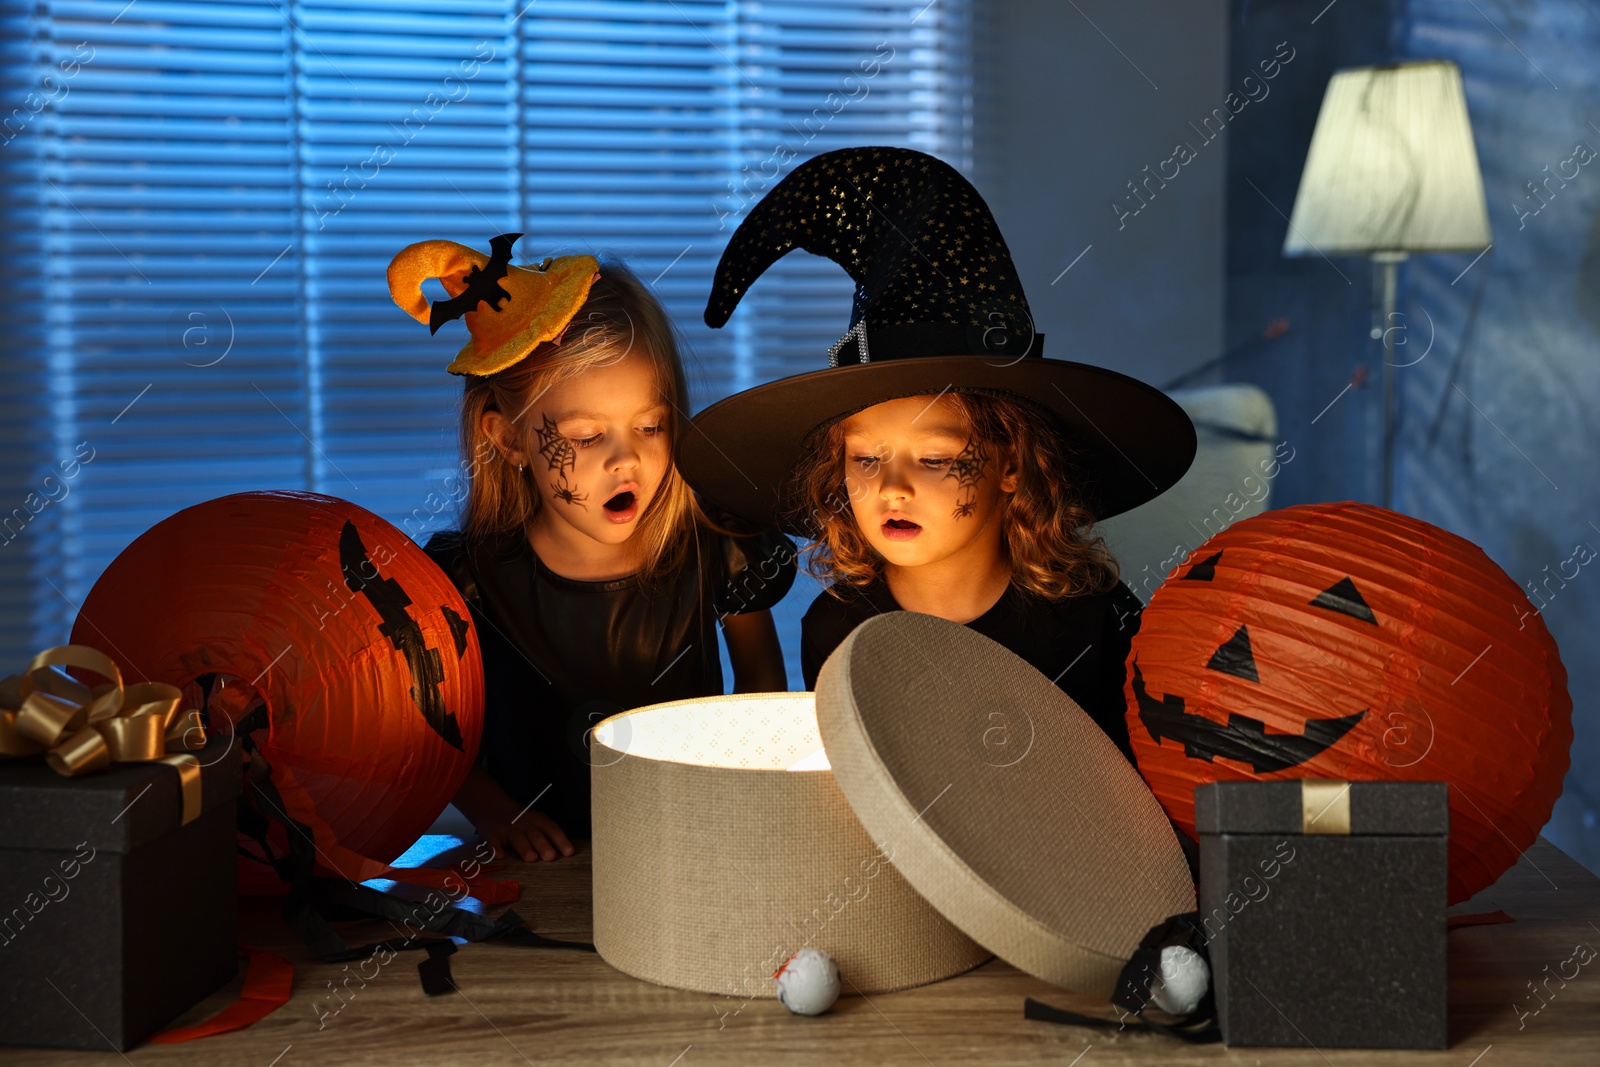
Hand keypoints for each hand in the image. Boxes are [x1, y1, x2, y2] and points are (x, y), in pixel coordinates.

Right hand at [451, 766, 575, 861]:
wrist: (492, 806)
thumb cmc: (520, 820)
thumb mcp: (536, 822)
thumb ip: (549, 835)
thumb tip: (569, 851)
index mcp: (538, 821)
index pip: (552, 829)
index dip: (561, 840)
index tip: (569, 852)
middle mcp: (524, 824)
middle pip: (535, 834)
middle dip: (543, 845)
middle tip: (550, 857)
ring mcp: (508, 829)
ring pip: (517, 838)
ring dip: (525, 848)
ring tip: (531, 858)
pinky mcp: (492, 834)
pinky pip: (494, 841)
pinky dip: (496, 848)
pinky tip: (500, 856)